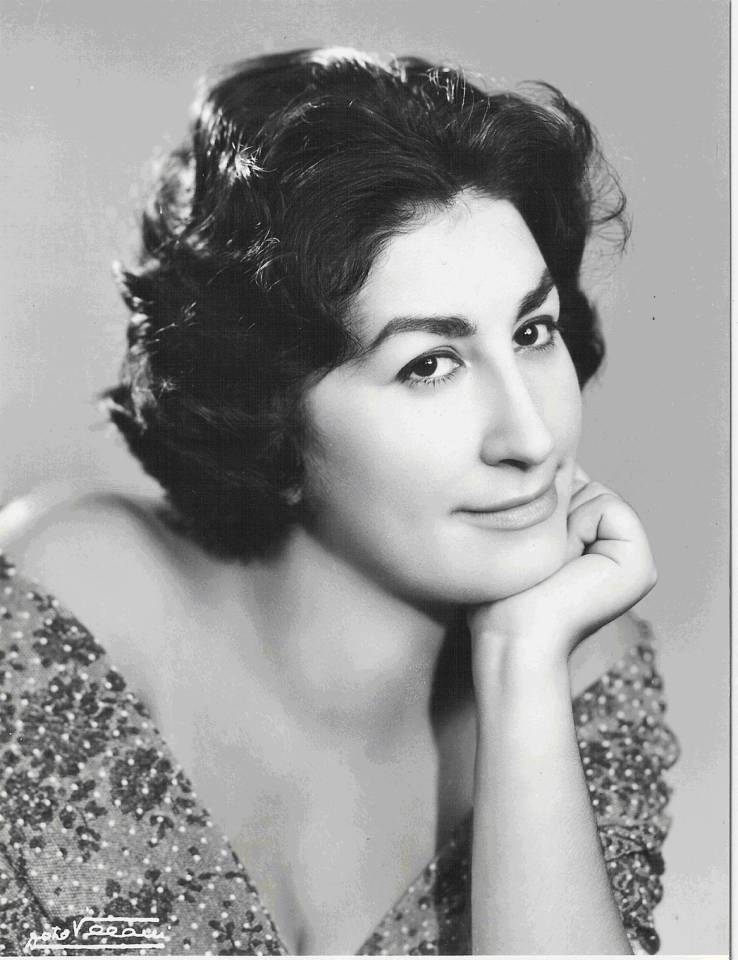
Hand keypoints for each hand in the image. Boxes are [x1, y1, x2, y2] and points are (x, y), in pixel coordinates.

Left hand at [468, 466, 656, 676]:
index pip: (573, 487)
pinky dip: (579, 525)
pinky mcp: (638, 565)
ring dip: (561, 517)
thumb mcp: (520, 538)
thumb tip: (541, 462)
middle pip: (586, 486)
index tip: (528, 544)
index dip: (543, 500)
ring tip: (549, 561)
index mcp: (599, 548)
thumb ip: (543, 504)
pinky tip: (565, 561)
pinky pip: (610, 506)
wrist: (510, 638)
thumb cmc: (500, 595)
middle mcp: (622, 553)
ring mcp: (636, 561)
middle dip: (554, 506)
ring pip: (596, 492)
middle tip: (539, 555)